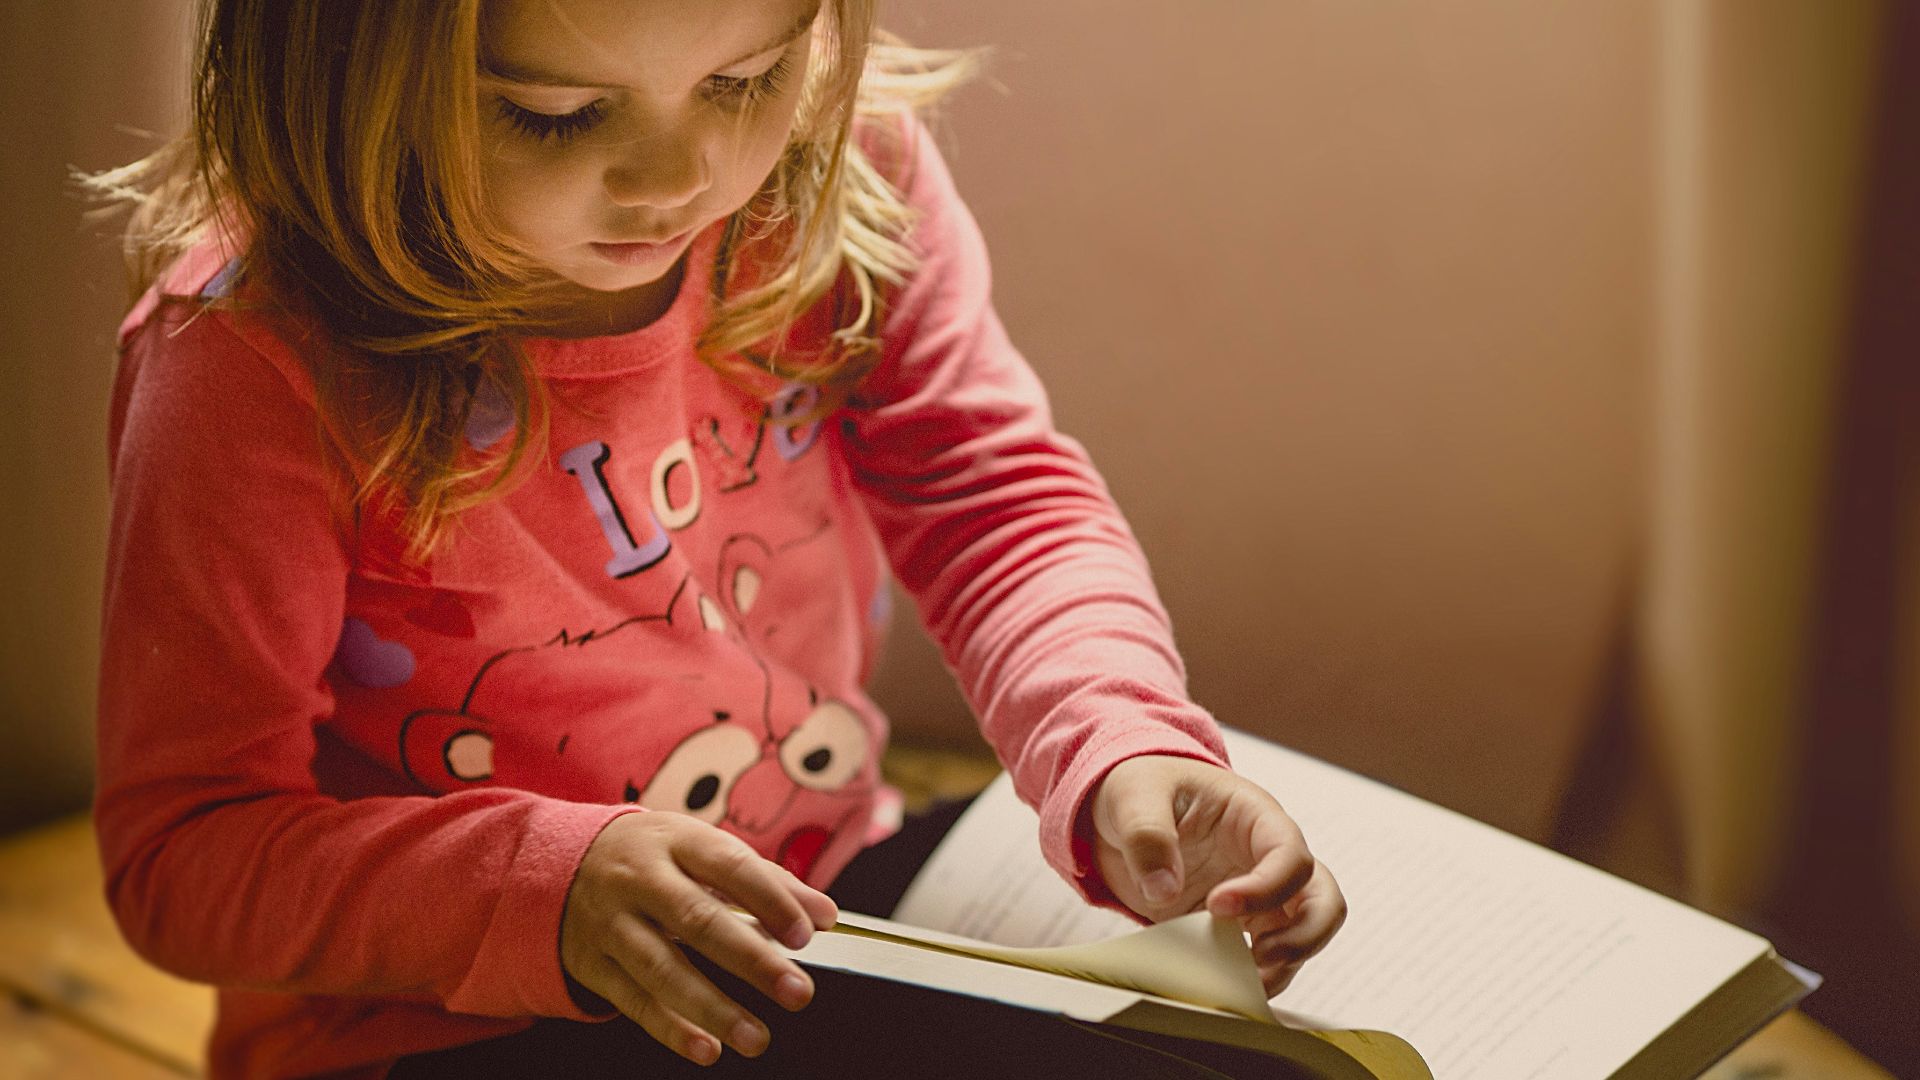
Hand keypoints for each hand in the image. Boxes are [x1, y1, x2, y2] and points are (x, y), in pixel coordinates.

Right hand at [560, 812, 837, 1064]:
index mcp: (676, 840)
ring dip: (713, 1008)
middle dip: (751, 960)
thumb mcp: (703, 849)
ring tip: (756, 1037)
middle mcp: (639, 879)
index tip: (805, 934)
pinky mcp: (591, 963)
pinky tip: (707, 1047)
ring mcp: (610, 922)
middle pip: (696, 921)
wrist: (562, 863)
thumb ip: (767, 881)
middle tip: (797, 992)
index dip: (769, 899)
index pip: (729, 866)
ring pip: (662, 968)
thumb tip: (824, 914)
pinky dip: (671, 1028)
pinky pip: (633, 1000)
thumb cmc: (656, 858)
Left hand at [1090, 755, 1345, 995]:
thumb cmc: (1141, 788)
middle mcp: (1268, 858)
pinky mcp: (1238, 925)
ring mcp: (1259, 894)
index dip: (1265, 887)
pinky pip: (1268, 956)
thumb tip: (1164, 889)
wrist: (1125, 812)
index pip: (1290, 855)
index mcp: (1255, 816)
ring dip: (1284, 964)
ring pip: (1304, 935)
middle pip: (1322, 900)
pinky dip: (1256, 977)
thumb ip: (1147, 836)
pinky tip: (1228, 985)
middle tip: (1258, 957)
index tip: (1217, 905)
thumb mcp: (1132, 796)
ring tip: (1241, 980)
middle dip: (1304, 936)